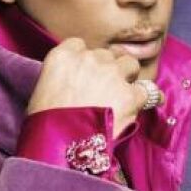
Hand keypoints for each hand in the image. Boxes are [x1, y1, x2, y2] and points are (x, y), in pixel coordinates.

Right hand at [27, 38, 163, 137]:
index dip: (85, 60)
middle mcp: (89, 59)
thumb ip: (62, 77)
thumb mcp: (43, 91)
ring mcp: (112, 75)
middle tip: (102, 89)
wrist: (60, 145)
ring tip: (122, 96)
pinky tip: (147, 103)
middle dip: (106, 69)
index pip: (80, 45)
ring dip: (127, 77)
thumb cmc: (45, 124)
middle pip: (106, 55)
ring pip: (129, 64)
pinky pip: (148, 90)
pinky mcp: (130, 95)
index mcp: (63, 56)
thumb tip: (76, 83)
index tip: (86, 72)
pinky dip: (148, 98)